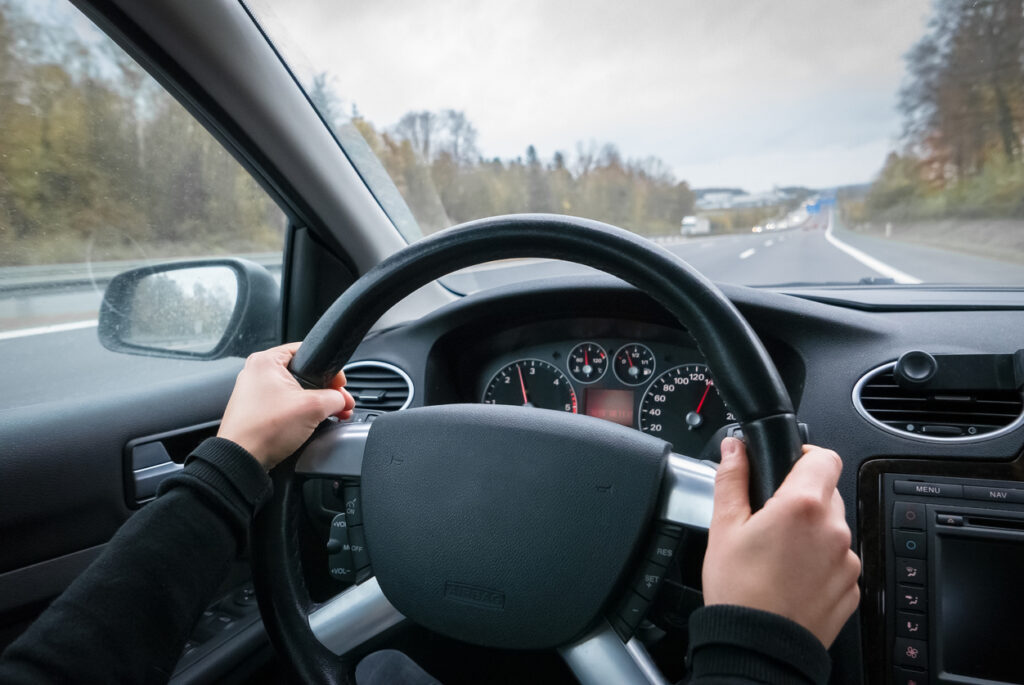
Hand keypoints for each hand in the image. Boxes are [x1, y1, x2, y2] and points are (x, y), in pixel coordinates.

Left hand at [217, 342, 354, 468]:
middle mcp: (257, 373)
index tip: (340, 384)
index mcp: (266, 361)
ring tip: (332, 415)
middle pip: (303, 373)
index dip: (329, 369)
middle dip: (326, 390)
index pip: (307, 352)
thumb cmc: (264, 429)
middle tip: (340, 403)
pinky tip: (313, 422)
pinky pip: (285, 405)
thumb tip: (341, 400)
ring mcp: (254, 393)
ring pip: (295, 391)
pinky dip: (301, 412)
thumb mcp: (313, 408)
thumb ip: (334, 398)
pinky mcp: (255, 411)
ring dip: (316, 403)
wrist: (242, 459)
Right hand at [701, 438, 860, 647]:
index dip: (805, 456)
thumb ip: (732, 479)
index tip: (789, 466)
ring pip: (832, 529)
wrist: (758, 647)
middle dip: (801, 498)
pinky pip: (837, 561)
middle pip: (826, 493)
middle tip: (770, 520)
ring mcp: (847, 561)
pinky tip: (791, 577)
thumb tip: (734, 449)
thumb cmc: (739, 591)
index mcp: (803, 506)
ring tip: (778, 555)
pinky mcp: (852, 588)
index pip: (824, 458)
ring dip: (811, 532)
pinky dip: (819, 562)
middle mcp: (834, 530)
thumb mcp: (723, 527)